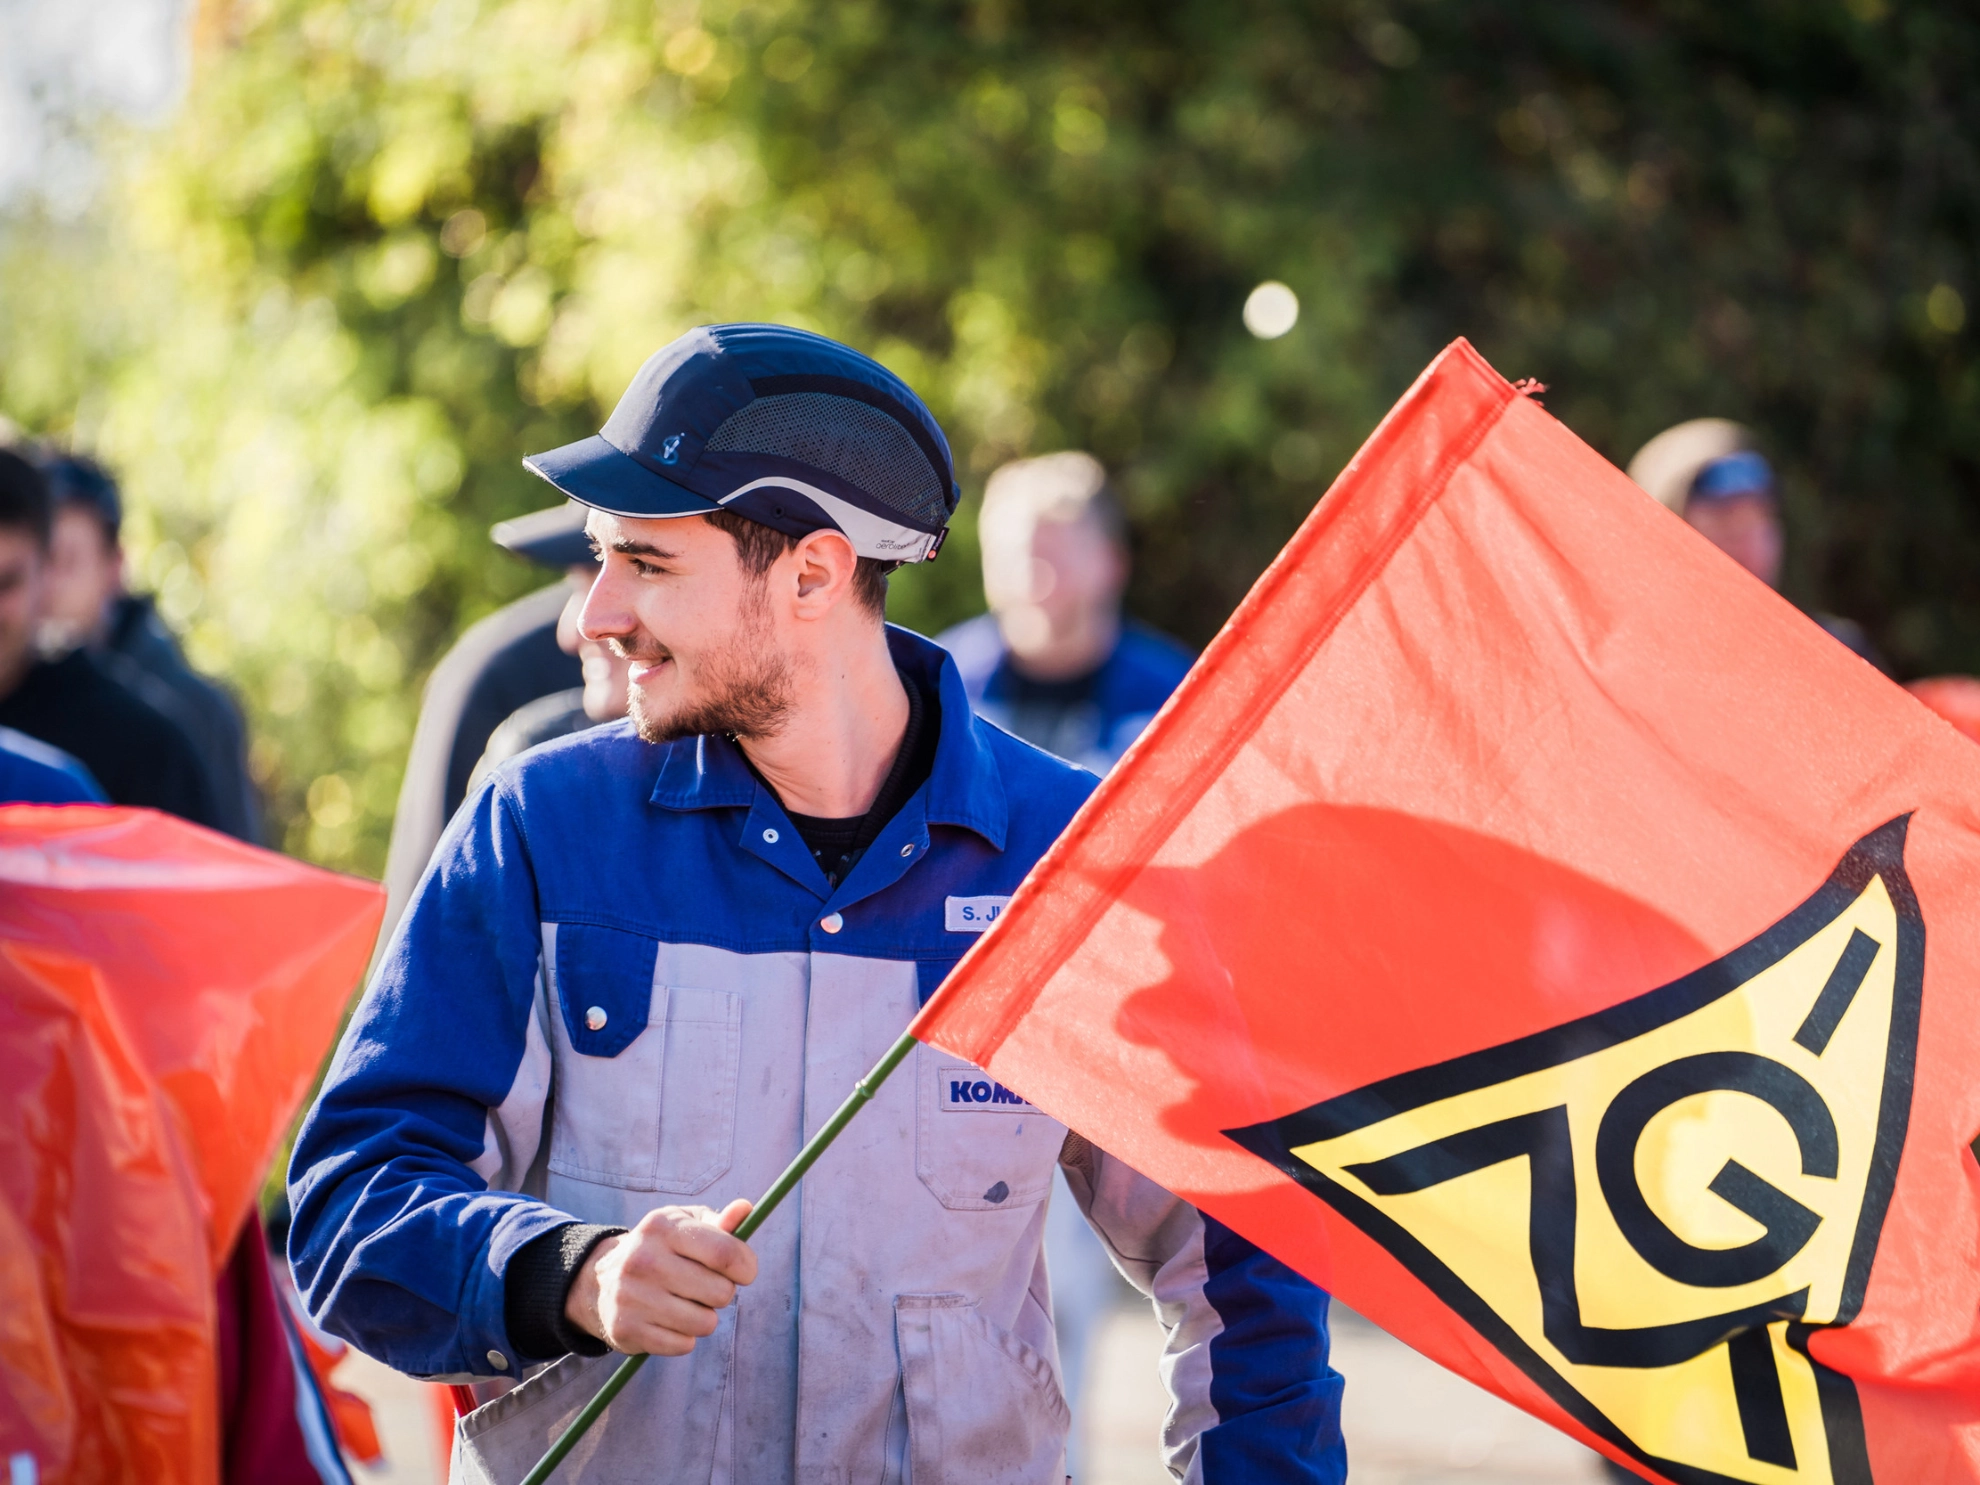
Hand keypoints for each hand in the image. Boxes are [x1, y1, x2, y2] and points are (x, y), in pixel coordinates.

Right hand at [565, 1198, 755, 1355]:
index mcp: (663, 1227)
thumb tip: (745, 1209)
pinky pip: (683, 1345)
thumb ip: (720, 1221)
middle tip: (704, 1286)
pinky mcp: (626, 1329)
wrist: (601, 1281)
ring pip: (705, 1323)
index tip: (745, 1272)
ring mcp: (632, 1296)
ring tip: (686, 1303)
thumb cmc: (660, 1248)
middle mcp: (644, 1259)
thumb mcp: (685, 1225)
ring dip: (705, 1317)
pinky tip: (668, 1321)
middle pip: (720, 1292)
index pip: (724, 1253)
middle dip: (723, 1292)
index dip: (746, 1266)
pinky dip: (685, 1337)